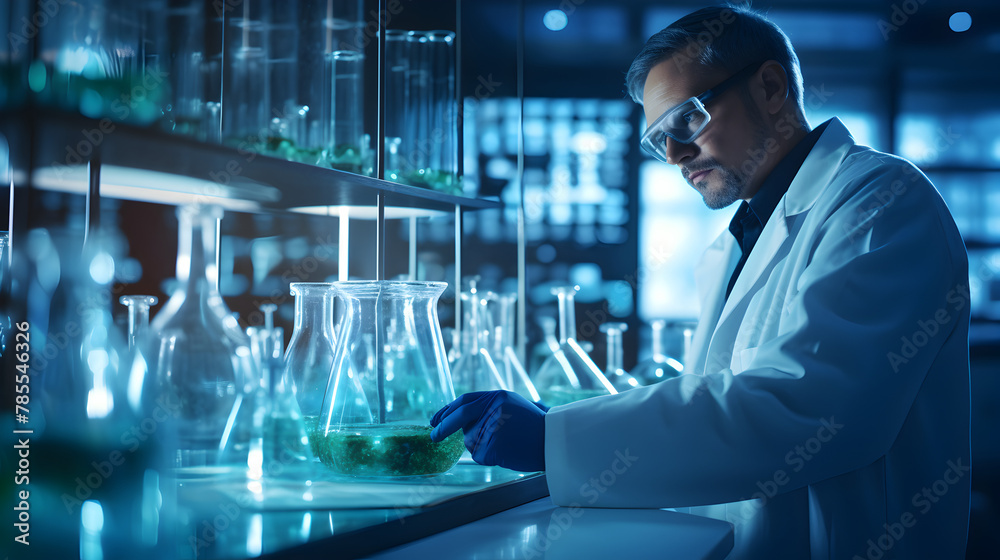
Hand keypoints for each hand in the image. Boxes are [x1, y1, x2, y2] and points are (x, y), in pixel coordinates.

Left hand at [430, 391, 545, 471]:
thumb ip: (488, 407)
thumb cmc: (534, 426)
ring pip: (469, 440)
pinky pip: (478, 454)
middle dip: (444, 427)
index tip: (435, 420)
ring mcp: (494, 427)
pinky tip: (504, 453)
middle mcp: (494, 408)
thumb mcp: (512, 405)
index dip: (447, 410)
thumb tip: (460, 419)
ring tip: (502, 445)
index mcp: (497, 396)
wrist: (554, 441)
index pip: (465, 400)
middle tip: (434, 436)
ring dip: (478, 445)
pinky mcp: (495, 445)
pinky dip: (486, 457)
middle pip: (461, 416)